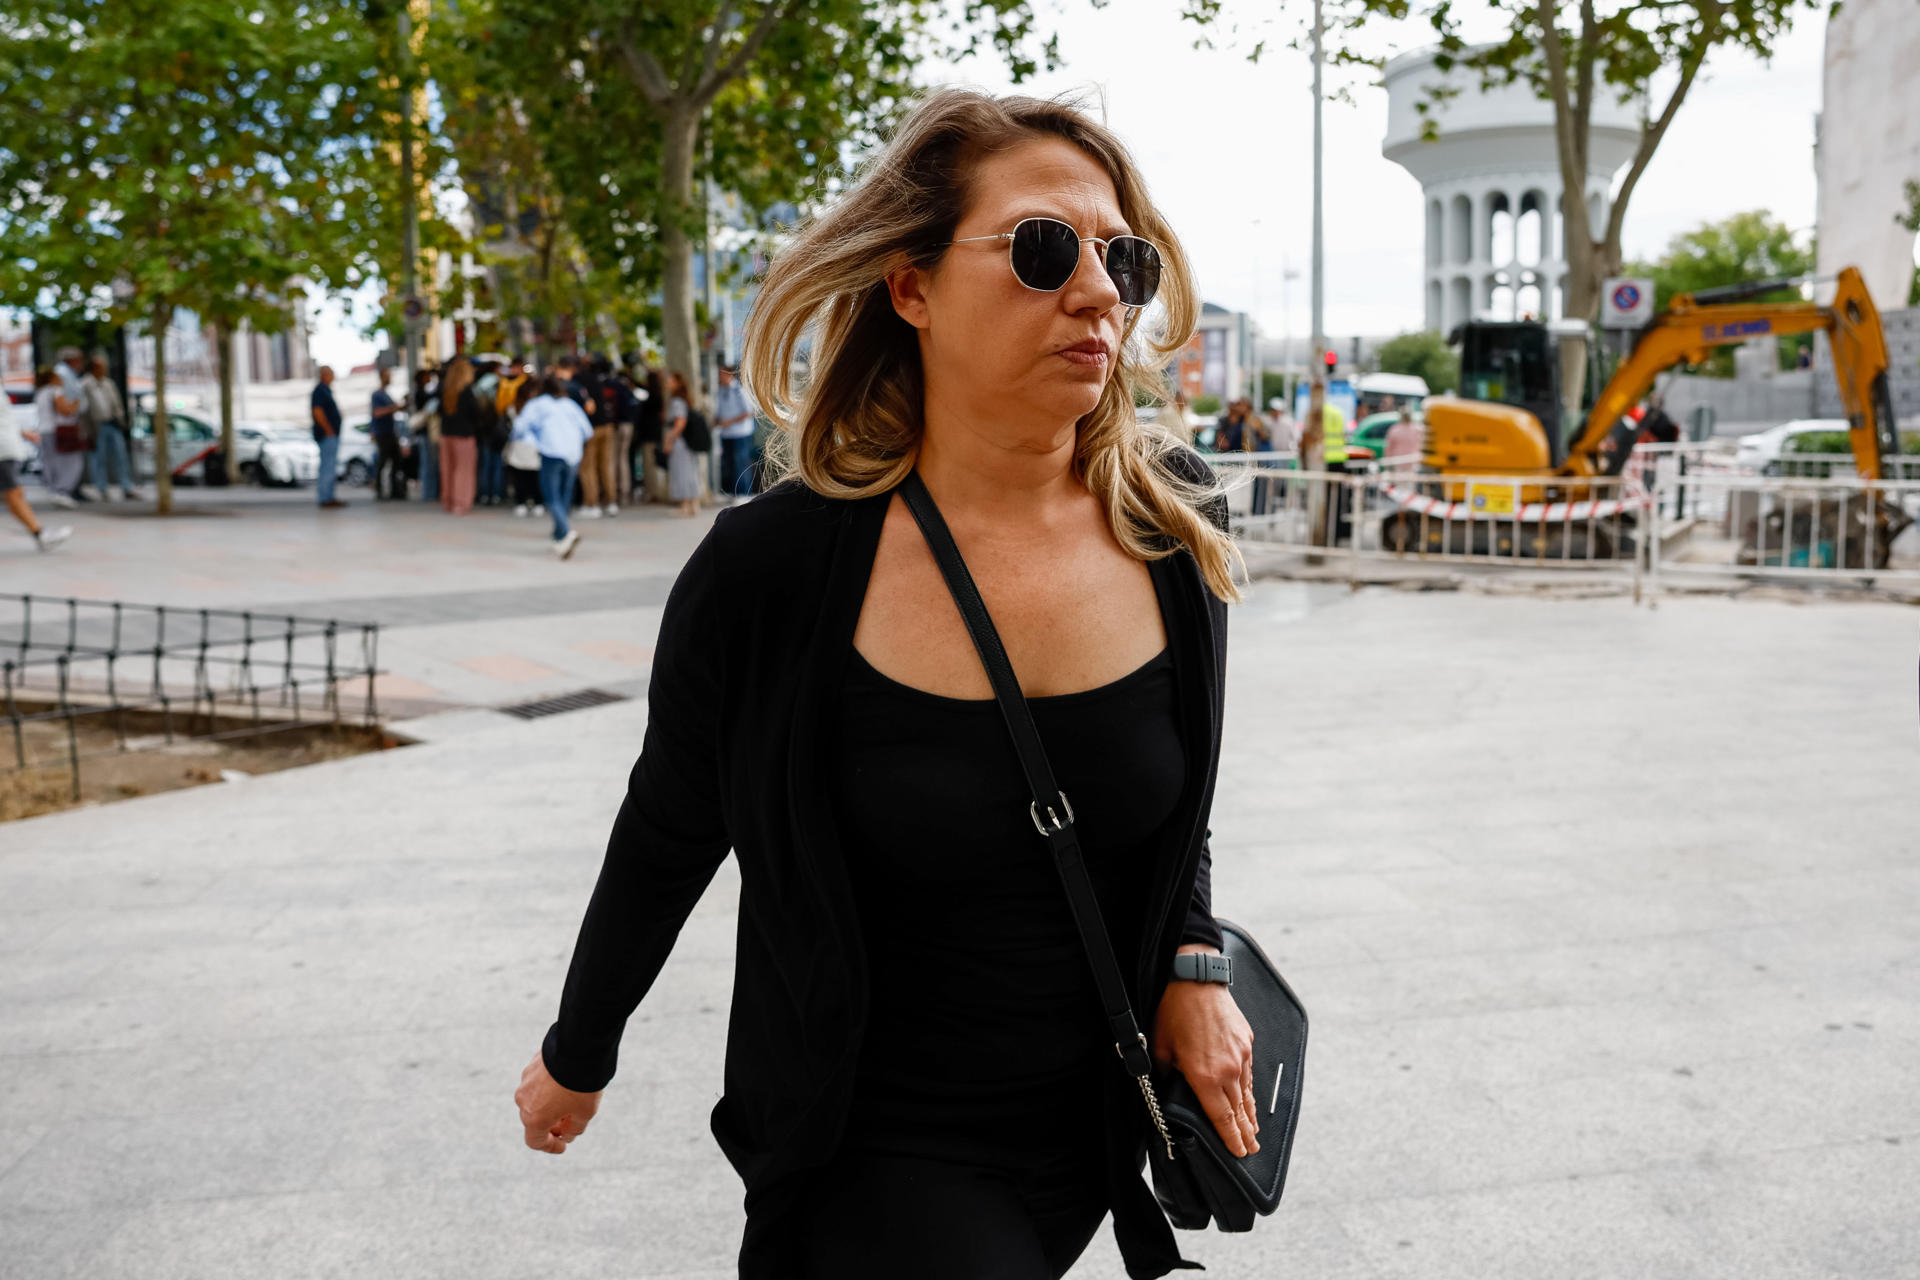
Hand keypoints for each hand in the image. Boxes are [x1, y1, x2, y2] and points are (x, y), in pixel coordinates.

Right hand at [515, 1050, 602, 1154]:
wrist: (579, 1047)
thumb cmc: (582, 1085)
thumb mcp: (585, 1113)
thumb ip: (574, 1128)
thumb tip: (567, 1134)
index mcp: (534, 1118)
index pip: (535, 1142)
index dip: (550, 1147)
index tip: (562, 1146)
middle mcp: (524, 1101)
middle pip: (535, 1120)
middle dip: (551, 1126)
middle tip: (570, 1124)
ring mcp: (525, 1082)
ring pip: (535, 1100)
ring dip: (549, 1106)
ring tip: (571, 1101)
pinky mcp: (531, 1065)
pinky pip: (538, 1083)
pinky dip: (549, 1089)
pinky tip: (566, 1083)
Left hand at [1151, 957, 1259, 1157]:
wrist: (1194, 980)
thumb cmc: (1173, 1013)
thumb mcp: (1160, 1049)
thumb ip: (1167, 1075)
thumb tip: (1168, 1089)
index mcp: (1204, 1076)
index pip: (1221, 1117)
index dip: (1230, 1138)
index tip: (1239, 1154)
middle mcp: (1228, 1070)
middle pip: (1239, 1110)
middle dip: (1245, 1133)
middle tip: (1251, 1151)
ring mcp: (1240, 1056)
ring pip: (1246, 1093)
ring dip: (1250, 1115)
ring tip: (1254, 1133)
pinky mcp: (1246, 1042)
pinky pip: (1249, 1074)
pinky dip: (1249, 1091)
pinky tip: (1249, 1099)